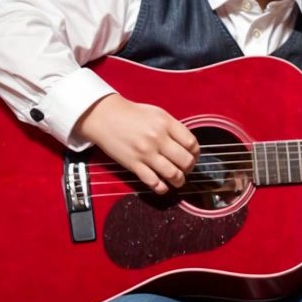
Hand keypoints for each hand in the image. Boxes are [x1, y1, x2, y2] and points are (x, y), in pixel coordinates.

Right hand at [75, 93, 198, 194]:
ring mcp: (146, 153)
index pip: (192, 144)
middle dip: (189, 168)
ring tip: (178, 180)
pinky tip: (163, 186)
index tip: (193, 156)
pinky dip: (162, 188)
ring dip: (179, 181)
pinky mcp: (134, 165)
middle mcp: (158, 139)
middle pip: (186, 161)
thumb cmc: (132, 115)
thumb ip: (173, 128)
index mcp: (166, 124)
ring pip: (173, 174)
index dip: (196, 153)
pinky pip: (154, 182)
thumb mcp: (157, 114)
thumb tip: (188, 146)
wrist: (105, 117)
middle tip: (186, 169)